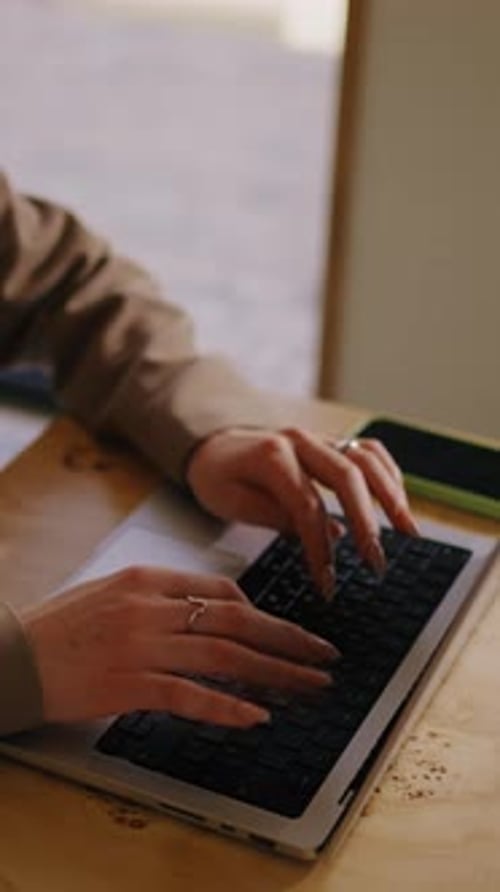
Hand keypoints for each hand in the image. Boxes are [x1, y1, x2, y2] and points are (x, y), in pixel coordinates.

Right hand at [20, 566, 336, 727]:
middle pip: (235, 622)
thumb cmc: (61, 626)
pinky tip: (257, 716)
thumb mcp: (112, 592)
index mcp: (146, 579)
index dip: (261, 614)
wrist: (10, 654)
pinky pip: (188, 695)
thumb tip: (215, 611)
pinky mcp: (126, 685)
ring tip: (310, 686)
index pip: (220, 590)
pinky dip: (227, 706)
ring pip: (224, 657)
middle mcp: (149, 607)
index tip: (285, 633)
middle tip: (325, 656)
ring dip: (274, 673)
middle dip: (288, 640)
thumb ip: (162, 597)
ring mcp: (138, 645)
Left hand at [187, 427, 418, 597]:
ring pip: (367, 459)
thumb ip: (277, 517)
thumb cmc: (219, 476)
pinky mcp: (332, 442)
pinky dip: (389, 476)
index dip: (321, 546)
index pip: (308, 505)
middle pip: (347, 477)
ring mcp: (320, 438)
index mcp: (271, 455)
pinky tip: (398, 505)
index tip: (329, 582)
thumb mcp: (231, 502)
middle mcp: (301, 440)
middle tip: (377, 562)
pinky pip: (370, 451)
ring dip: (391, 496)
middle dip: (367, 523)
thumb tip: (330, 538)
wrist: (214, 445)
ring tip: (408, 532)